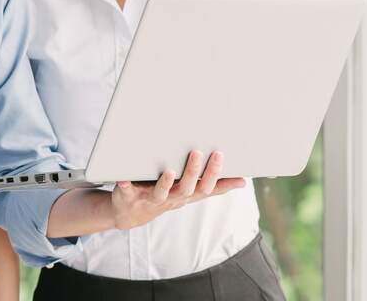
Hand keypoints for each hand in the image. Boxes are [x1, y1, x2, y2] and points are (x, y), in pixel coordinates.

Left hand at [109, 150, 244, 229]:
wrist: (130, 213)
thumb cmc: (165, 196)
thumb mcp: (191, 192)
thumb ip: (214, 186)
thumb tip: (243, 182)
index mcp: (186, 194)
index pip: (205, 187)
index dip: (214, 174)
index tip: (220, 154)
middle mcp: (171, 198)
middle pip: (186, 189)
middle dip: (193, 173)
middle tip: (199, 153)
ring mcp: (150, 199)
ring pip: (161, 193)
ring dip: (165, 183)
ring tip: (170, 171)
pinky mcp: (130, 197)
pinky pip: (127, 192)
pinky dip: (125, 185)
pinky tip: (123, 178)